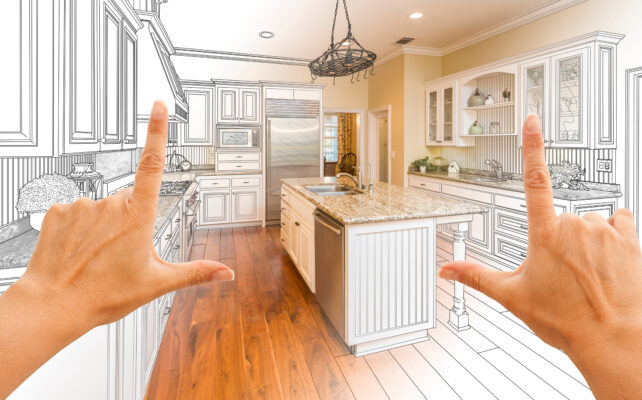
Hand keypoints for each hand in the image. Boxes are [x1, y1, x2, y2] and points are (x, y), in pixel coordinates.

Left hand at [0, 101, 232, 396]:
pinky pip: (77, 212)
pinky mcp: (58, 211)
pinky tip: (78, 249)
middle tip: (122, 253)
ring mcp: (82, 205)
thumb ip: (195, 272)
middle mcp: (110, 204)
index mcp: (138, 216)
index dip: (157, 131)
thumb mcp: (157, 283)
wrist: (54, 305)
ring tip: (98, 257)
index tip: (158, 106)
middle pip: (128, 201)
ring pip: (102, 208)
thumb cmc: (103, 294)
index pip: (152, 164)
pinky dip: (80, 228)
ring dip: (104, 226)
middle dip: (130, 221)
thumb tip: (226, 273)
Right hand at [439, 114, 641, 399]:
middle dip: (560, 238)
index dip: (532, 145)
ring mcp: (605, 230)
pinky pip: (620, 220)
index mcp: (544, 234)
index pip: (534, 179)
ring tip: (587, 273)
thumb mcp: (512, 297)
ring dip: (587, 239)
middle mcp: (576, 225)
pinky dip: (613, 233)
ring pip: (590, 221)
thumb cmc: (565, 320)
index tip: (533, 119)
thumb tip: (446, 270)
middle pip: (562, 217)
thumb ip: (476, 276)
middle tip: (561, 273)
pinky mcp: (630, 239)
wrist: (613, 340)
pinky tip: (610, 257)